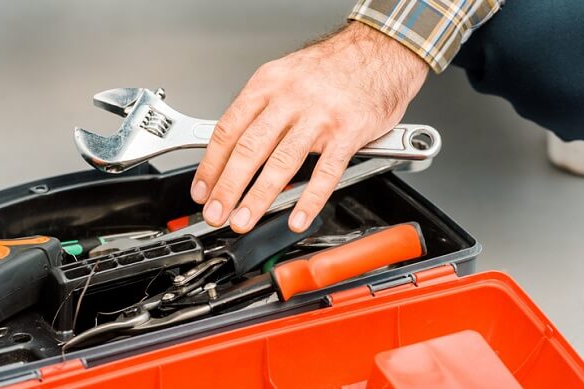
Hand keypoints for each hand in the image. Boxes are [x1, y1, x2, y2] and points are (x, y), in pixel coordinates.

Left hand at [191, 22, 427, 232]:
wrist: (381, 50)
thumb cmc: (333, 67)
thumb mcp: (285, 75)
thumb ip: (261, 109)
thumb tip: (234, 148)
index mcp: (268, 83)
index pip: (228, 129)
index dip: (211, 164)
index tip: (202, 190)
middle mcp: (290, 98)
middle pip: (249, 149)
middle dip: (227, 187)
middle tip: (216, 213)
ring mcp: (319, 116)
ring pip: (281, 163)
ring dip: (258, 197)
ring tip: (244, 219)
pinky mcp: (348, 132)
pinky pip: (325, 172)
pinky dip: (309, 200)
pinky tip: (296, 217)